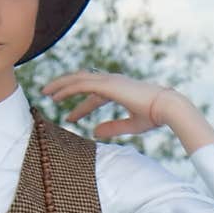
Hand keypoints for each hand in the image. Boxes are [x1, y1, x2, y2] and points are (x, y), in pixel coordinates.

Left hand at [41, 70, 179, 139]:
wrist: (168, 108)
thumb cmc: (155, 117)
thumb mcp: (130, 125)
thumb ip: (112, 128)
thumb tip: (94, 133)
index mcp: (120, 89)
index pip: (95, 95)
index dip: (82, 107)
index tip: (70, 118)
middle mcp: (113, 81)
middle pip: (83, 81)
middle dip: (65, 87)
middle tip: (49, 95)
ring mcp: (110, 81)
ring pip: (78, 79)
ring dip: (60, 85)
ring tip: (45, 93)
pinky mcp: (107, 85)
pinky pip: (81, 85)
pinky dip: (67, 89)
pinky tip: (55, 96)